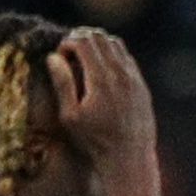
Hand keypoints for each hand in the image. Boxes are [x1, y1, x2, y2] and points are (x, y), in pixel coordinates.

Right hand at [52, 28, 156, 176]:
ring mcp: (135, 79)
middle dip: (81, 38)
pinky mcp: (142, 86)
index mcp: (101, 79)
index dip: (67, 42)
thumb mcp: (70, 117)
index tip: (60, 56)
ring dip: (97, 44)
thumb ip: (62, 84)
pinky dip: (112, 55)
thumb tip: (53, 57)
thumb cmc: (95, 141)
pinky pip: (127, 58)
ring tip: (84, 59)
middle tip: (70, 53)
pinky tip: (101, 70)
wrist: (131, 159)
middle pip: (100, 36)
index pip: (84, 40)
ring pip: (116, 43)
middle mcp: (121, 74)